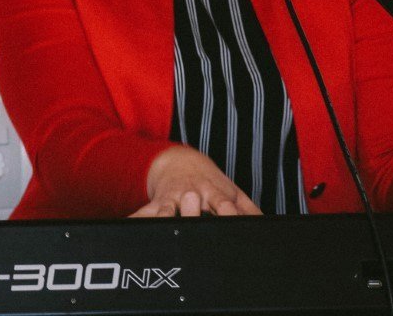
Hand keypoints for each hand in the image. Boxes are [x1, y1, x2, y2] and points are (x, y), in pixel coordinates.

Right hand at [129, 145, 262, 217]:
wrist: (178, 161)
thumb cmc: (209, 182)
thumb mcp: (231, 191)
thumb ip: (248, 210)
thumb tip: (266, 226)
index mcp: (214, 192)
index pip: (223, 204)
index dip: (227, 212)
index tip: (230, 221)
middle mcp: (192, 194)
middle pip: (193, 204)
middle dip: (193, 210)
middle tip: (193, 215)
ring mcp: (172, 199)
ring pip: (166, 210)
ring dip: (164, 216)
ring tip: (162, 225)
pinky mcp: (155, 204)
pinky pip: (142, 214)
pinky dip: (135, 221)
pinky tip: (126, 230)